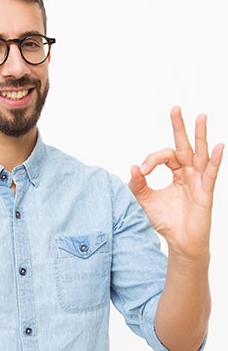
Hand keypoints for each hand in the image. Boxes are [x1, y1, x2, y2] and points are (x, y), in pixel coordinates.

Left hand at [128, 106, 223, 259]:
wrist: (179, 242)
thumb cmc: (165, 220)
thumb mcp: (145, 200)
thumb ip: (138, 184)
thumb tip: (132, 166)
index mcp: (175, 173)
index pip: (165, 156)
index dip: (151, 160)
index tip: (142, 171)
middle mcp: (188, 173)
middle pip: (184, 145)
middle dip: (180, 127)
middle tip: (175, 108)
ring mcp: (198, 180)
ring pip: (199, 154)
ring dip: (200, 135)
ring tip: (201, 116)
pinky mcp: (206, 192)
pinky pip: (211, 173)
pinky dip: (215, 159)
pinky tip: (217, 146)